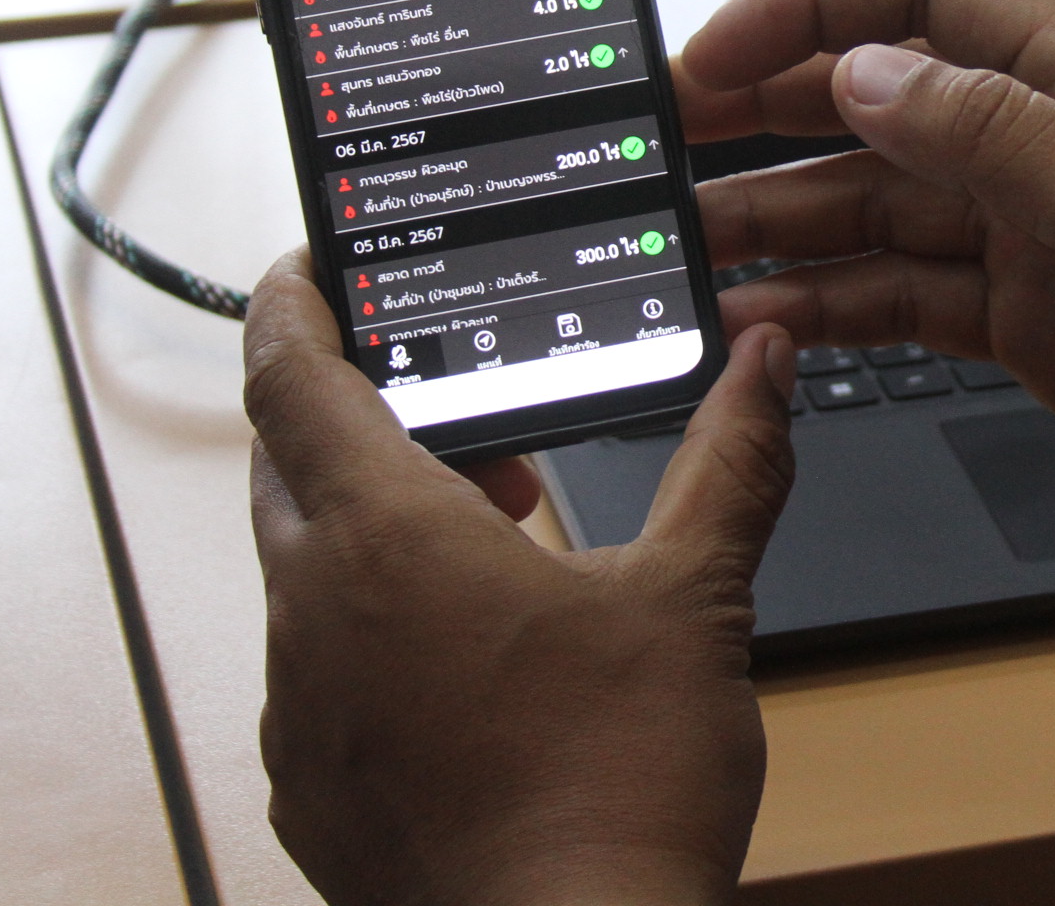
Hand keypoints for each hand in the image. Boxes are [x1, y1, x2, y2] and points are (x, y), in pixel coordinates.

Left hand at [245, 249, 796, 905]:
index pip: (291, 378)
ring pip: (308, 576)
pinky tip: (476, 659)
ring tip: (495, 534)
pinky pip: (322, 672)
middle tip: (465, 410)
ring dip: (379, 531)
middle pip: (290, 469)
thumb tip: (764, 365)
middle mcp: (316, 616)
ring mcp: (303, 712)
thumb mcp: (696, 597)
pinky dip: (378, 631)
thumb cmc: (618, 785)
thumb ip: (730, 461)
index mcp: (387, 539)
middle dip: (364, 421)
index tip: (309, 266)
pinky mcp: (313, 790)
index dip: (293, 306)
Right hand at [675, 0, 1054, 588]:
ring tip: (680, 244)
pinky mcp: (1025, 313)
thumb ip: (995, 132)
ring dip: (777, 216)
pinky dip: (829, 301)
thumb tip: (866, 73)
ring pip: (876, 198)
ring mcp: (1035, 228)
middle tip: (660, 146)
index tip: (713, 54)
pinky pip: (901, 288)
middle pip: (880, 90)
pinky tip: (761, 320)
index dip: (809, 5)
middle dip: (765, 108)